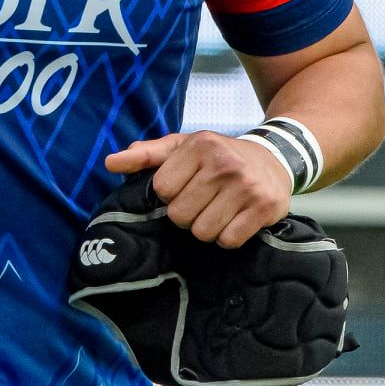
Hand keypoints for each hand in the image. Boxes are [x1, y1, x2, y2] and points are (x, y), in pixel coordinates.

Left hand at [106, 131, 291, 248]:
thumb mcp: (183, 147)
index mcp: (200, 144)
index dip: (171, 194)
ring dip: (207, 227)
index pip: (162, 190)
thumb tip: (110, 162)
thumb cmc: (219, 156)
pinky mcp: (264, 208)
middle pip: (180, 215)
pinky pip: (228, 240)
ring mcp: (246, 186)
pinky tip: (235, 219)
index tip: (186, 186)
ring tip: (219, 210)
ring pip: (202, 232)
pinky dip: (228, 236)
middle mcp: (224, 163)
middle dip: (188, 214)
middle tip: (204, 201)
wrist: (274, 159)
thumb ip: (147, 155)